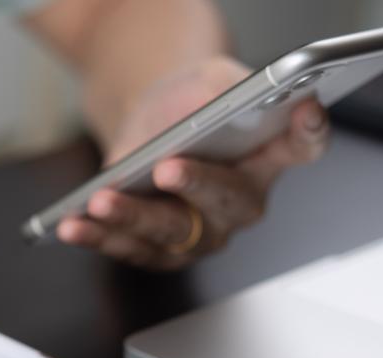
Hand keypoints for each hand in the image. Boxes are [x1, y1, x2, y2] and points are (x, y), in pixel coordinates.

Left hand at [57, 56, 329, 270]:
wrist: (150, 125)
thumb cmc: (188, 103)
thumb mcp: (205, 81)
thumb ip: (217, 93)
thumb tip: (207, 111)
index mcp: (269, 155)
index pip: (303, 145)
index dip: (309, 132)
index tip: (305, 112)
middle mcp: (242, 202)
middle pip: (229, 201)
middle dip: (196, 185)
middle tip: (166, 169)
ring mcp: (204, 233)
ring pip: (172, 234)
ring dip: (133, 217)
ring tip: (100, 201)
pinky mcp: (163, 251)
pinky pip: (132, 249)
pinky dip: (99, 236)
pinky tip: (73, 223)